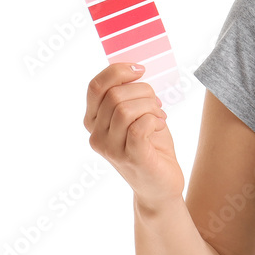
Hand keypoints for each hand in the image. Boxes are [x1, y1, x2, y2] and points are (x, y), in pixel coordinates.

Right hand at [83, 62, 185, 205]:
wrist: (160, 186)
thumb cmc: (151, 147)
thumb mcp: (137, 116)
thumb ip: (130, 96)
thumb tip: (135, 68)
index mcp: (94, 121)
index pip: (96, 86)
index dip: (118, 71)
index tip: (140, 69)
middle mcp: (96, 135)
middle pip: (114, 95)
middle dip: (143, 91)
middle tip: (156, 104)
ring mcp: (110, 148)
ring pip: (125, 108)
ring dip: (150, 105)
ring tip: (159, 115)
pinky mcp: (130, 157)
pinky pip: (139, 125)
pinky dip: (153, 119)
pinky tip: (160, 124)